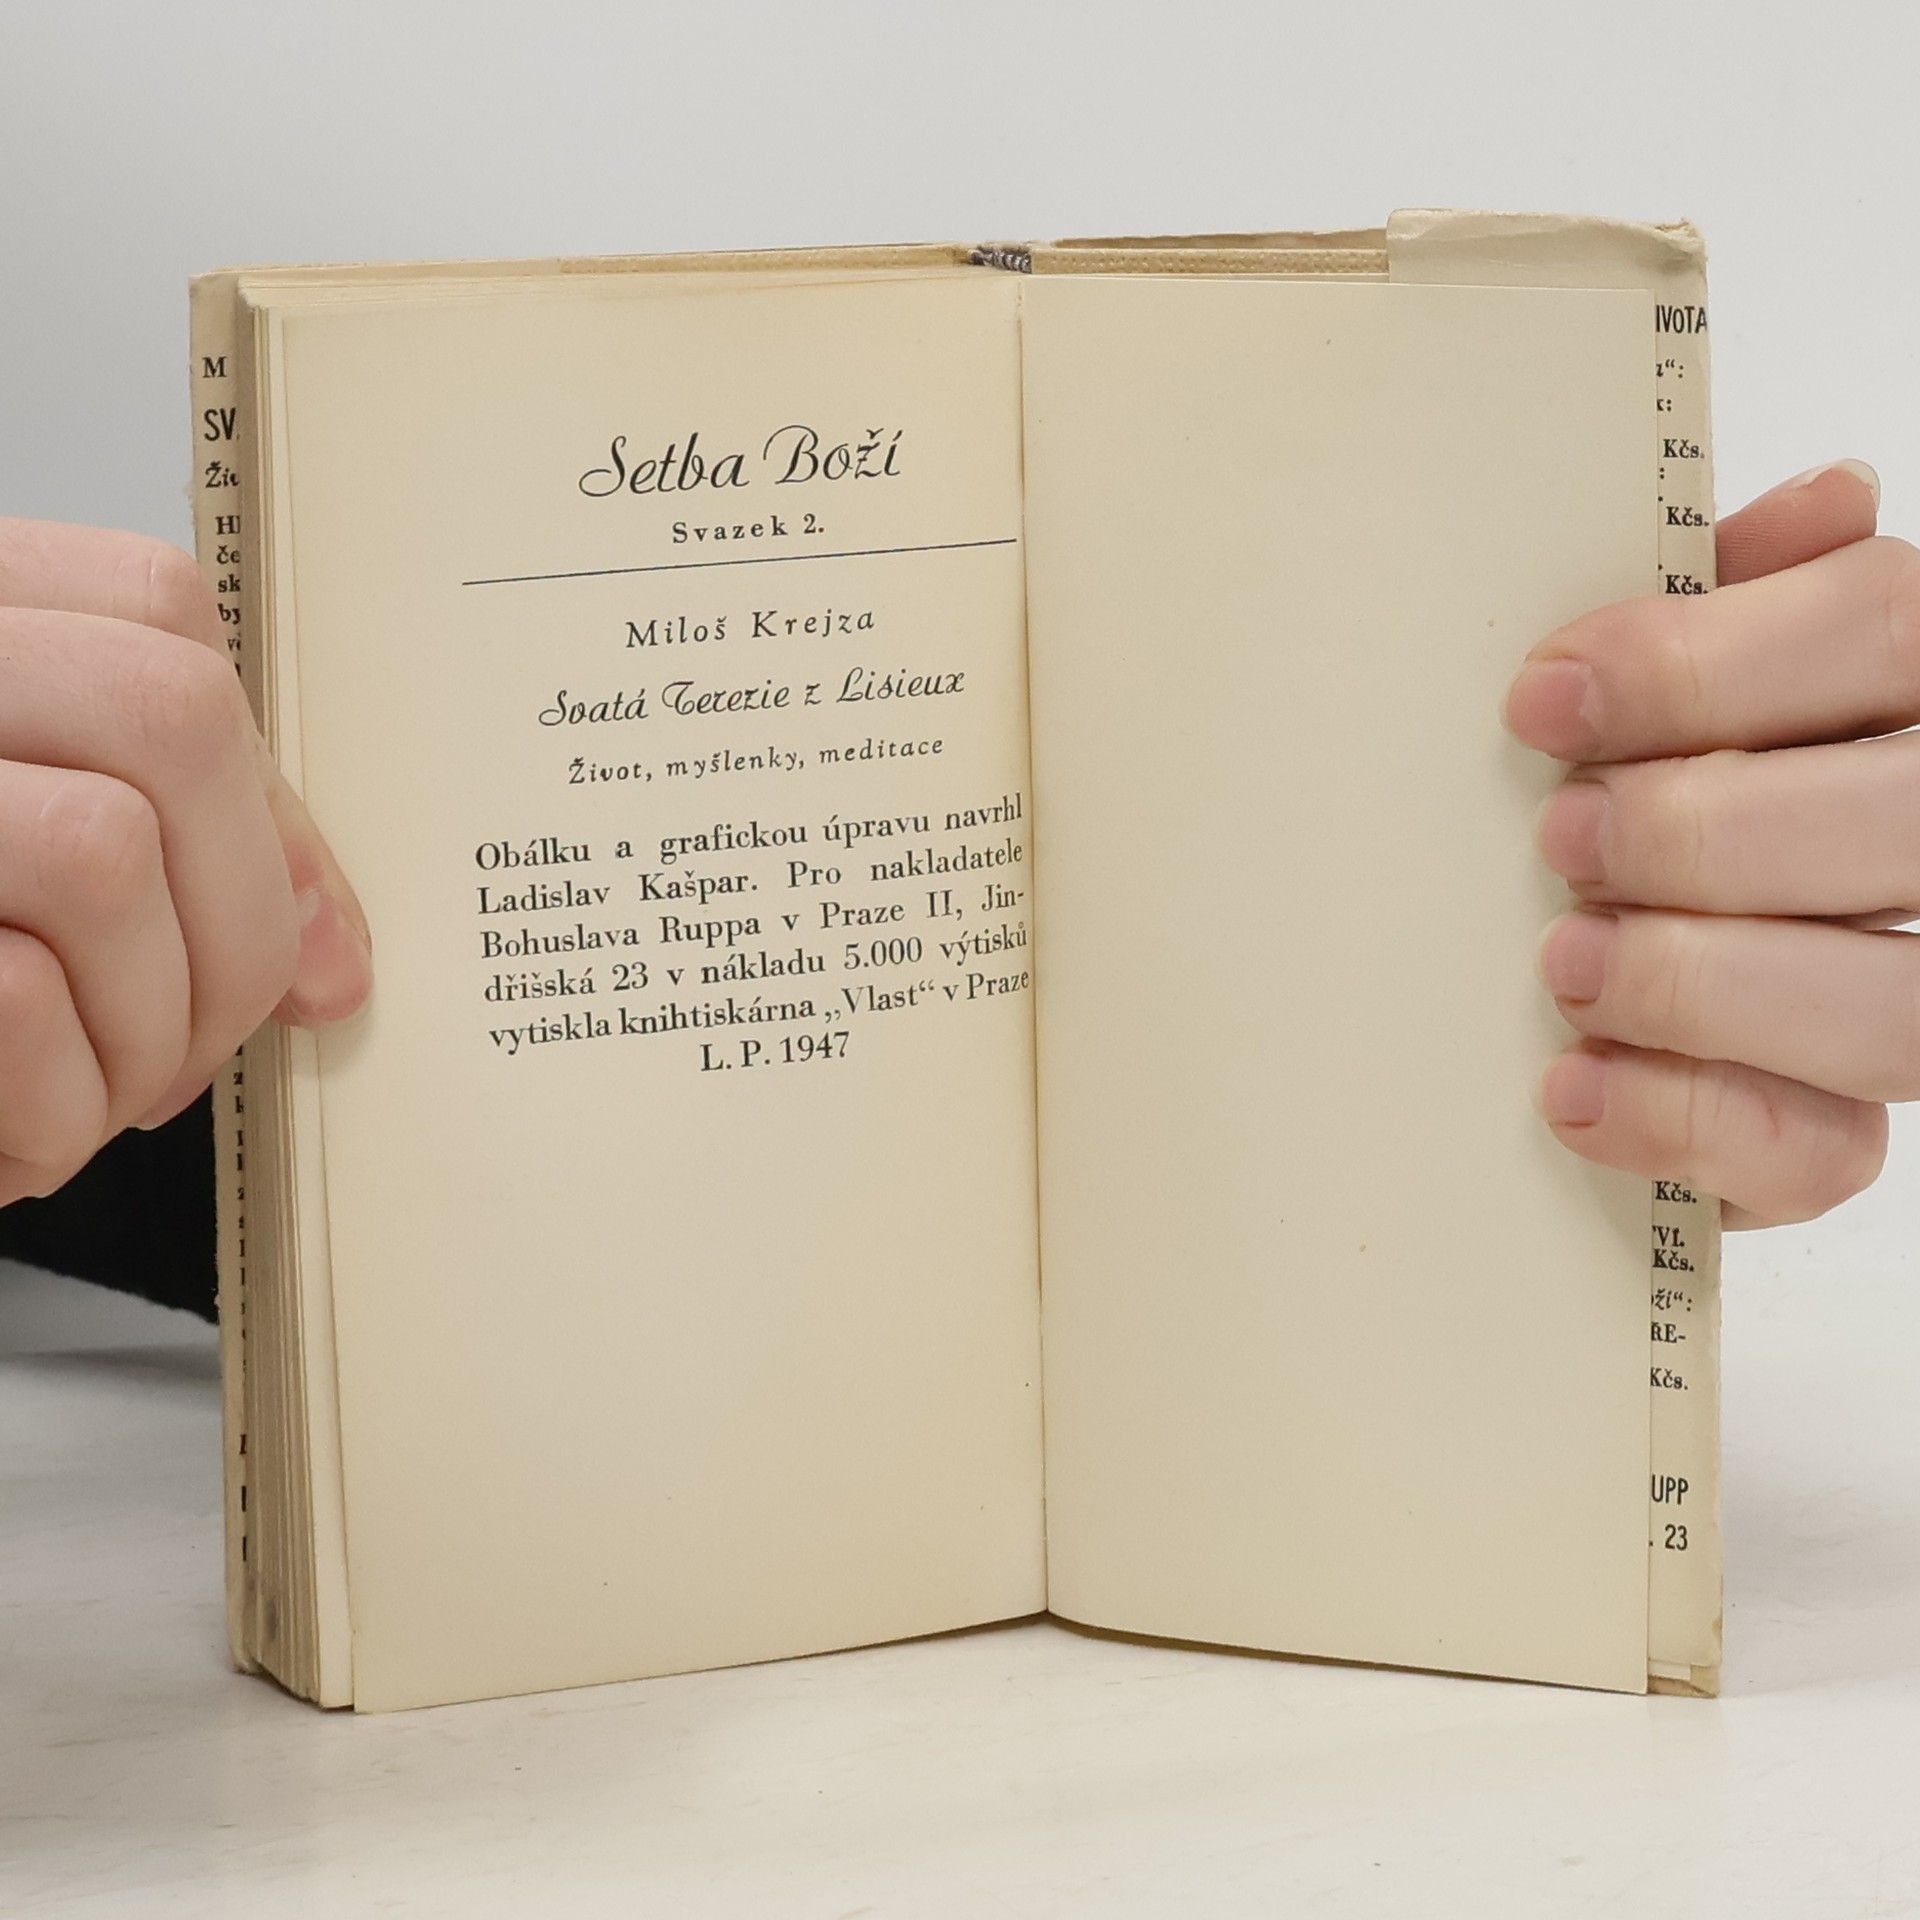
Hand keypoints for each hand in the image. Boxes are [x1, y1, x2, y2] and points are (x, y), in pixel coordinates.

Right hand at [0, 519, 371, 1204]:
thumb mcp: (29, 848)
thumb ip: (179, 852)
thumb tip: (335, 955)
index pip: (161, 616)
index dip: (262, 793)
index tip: (287, 930)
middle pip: (169, 717)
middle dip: (237, 921)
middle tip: (192, 1045)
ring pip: (99, 851)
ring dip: (146, 1029)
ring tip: (95, 1105)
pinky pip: (8, 989)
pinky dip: (51, 1105)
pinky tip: (16, 1145)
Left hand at [1507, 460, 1903, 1226]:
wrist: (1612, 973)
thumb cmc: (1650, 781)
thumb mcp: (1688, 676)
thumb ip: (1741, 597)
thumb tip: (1829, 498)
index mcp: (1916, 697)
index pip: (1882, 630)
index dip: (1703, 662)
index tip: (1542, 700)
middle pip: (1896, 819)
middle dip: (1704, 827)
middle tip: (1564, 837)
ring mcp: (1915, 1001)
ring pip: (1885, 1004)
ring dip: (1699, 979)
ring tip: (1565, 963)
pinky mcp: (1843, 1138)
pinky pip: (1818, 1150)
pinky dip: (1680, 1117)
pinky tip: (1571, 1087)